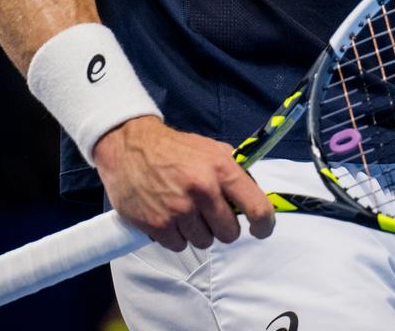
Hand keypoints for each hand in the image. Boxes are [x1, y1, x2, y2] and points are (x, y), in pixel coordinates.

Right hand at [92, 116, 275, 251]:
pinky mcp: (157, 225)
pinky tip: (169, 218)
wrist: (130, 148)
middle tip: (210, 214)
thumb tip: (253, 198)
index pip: (257, 208)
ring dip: (198, 232)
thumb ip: (234, 173)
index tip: (260, 229)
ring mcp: (179, 210)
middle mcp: (203, 190)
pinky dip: (176, 237)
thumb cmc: (175, 149)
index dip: (264, 225)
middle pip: (229, 233)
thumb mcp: (212, 150)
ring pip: (204, 242)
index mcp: (222, 169)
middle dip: (223, 227)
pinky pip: (179, 246)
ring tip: (185, 212)